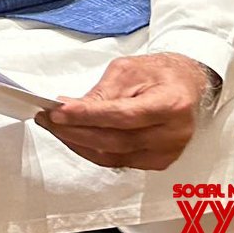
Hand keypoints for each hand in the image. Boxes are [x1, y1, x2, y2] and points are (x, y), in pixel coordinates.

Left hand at [34, 53, 216, 170]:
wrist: (185, 85)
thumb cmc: (158, 74)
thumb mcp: (127, 70)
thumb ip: (101, 92)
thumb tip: (69, 108)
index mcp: (171, 104)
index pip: (122, 116)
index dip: (88, 115)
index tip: (59, 111)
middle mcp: (173, 134)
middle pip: (115, 141)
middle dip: (75, 131)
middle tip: (48, 119)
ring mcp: (166, 152)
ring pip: (112, 156)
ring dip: (78, 143)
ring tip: (55, 126)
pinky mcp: (158, 162)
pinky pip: (117, 162)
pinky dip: (92, 150)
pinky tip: (75, 137)